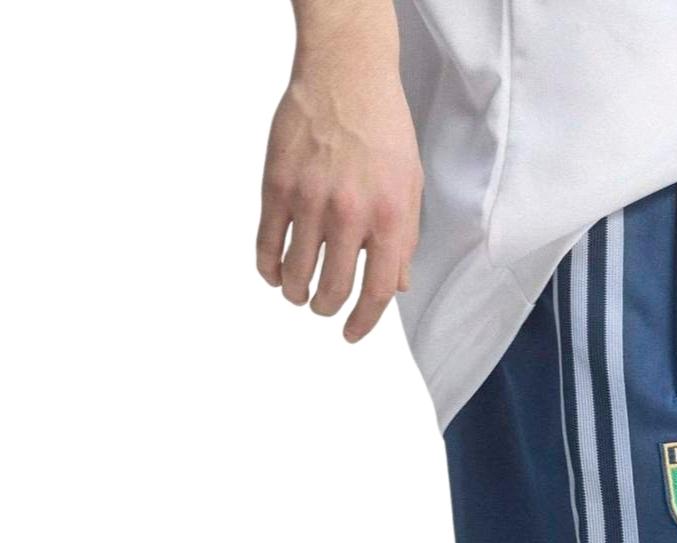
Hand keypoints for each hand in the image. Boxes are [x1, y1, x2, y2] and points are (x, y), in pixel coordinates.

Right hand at [255, 5, 422, 341]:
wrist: (346, 75)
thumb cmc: (383, 128)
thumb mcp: (410, 185)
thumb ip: (404, 239)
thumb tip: (396, 286)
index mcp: (389, 218)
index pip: (376, 292)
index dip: (363, 323)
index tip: (351, 334)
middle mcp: (350, 214)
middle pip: (333, 289)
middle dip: (325, 307)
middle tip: (321, 306)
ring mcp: (310, 200)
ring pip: (296, 273)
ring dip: (295, 292)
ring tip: (297, 290)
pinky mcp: (277, 185)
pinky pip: (267, 244)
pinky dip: (268, 267)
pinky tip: (273, 272)